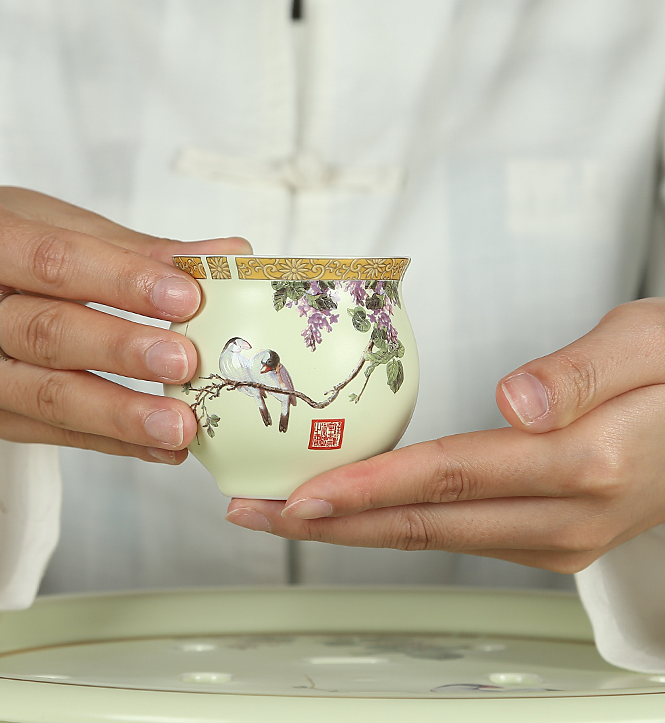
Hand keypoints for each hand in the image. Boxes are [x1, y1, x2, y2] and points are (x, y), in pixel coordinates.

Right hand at [0, 186, 249, 462]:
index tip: (185, 297)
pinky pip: (53, 433)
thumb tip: (228, 253)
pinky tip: (162, 445)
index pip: (51, 263)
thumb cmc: (2, 245)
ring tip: (181, 424)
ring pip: (47, 397)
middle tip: (186, 362)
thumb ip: (138, 246)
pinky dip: (113, 441)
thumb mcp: (54, 223)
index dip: (122, 281)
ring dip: (122, 415)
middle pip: (46, 334)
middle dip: (122, 352)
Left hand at [226, 299, 664, 572]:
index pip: (450, 477)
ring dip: (354, 527)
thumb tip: (512, 402)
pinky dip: (397, 524)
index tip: (299, 494)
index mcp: (587, 463)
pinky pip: (458, 534)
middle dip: (332, 523)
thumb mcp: (650, 343)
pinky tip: (359, 510)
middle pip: (425, 525)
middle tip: (256, 514)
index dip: (368, 488)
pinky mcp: (553, 536)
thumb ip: (577, 374)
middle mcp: (569, 517)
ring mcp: (560, 538)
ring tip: (286, 512)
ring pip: (435, 537)